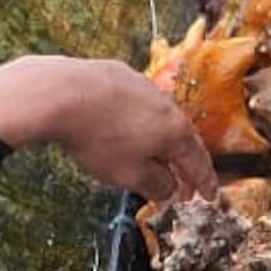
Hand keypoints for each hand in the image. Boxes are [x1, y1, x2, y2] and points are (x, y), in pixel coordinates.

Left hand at [0, 55, 217, 201]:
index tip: (208, 195)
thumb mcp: (130, 175)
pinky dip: (138, 122)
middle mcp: (165, 104)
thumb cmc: (98, 137)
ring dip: (159, 142)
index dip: (204, 182)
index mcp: (175, 131)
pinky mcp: (118, 75)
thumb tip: (169, 188)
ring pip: (159, 119)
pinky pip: (136, 104)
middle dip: (183, 164)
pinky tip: (126, 131)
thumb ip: (156, 185)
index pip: (198, 162)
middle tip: (182, 185)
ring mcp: (142, 86)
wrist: (61, 93)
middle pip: (181, 139)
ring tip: (152, 160)